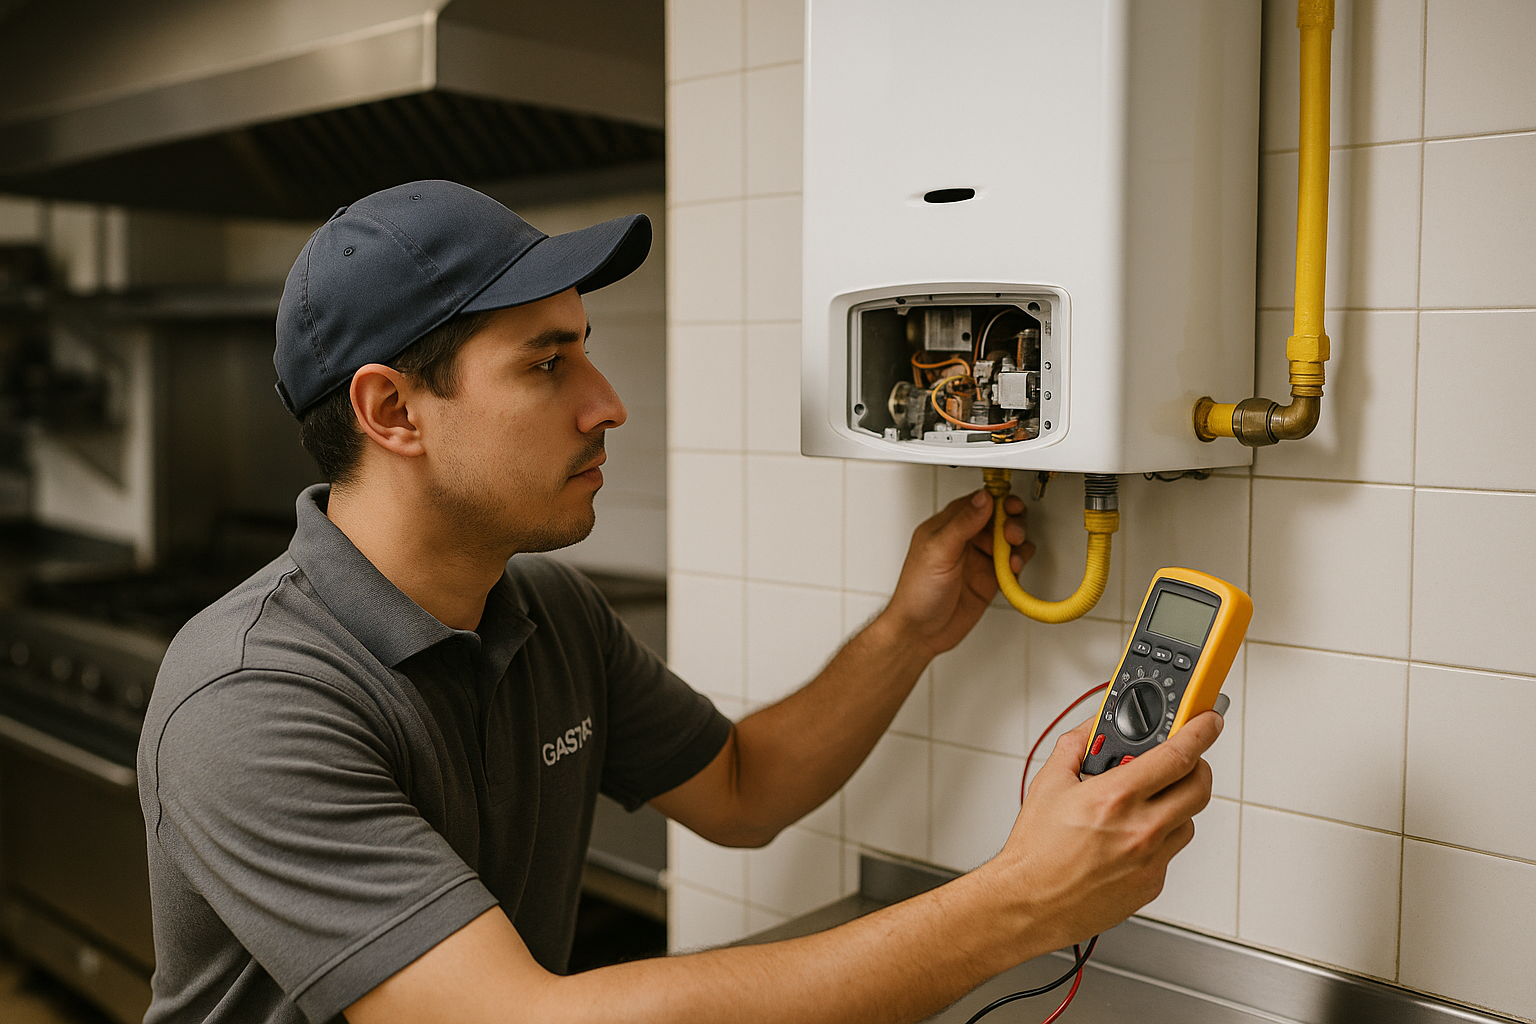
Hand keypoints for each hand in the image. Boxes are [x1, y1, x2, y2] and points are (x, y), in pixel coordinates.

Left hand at [879, 490, 1032, 658]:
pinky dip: (1019, 564)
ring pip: (1009, 540)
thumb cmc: (917, 593)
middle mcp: (965, 540)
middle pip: (999, 518)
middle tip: (1012, 534)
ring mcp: (979, 559)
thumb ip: (963, 523)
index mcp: (947, 527)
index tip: (1010, 506)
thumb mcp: (938, 551)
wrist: (920, 632)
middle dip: (1012, 522)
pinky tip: (1013, 570)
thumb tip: (983, 498)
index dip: (997, 501)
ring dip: (1018, 544)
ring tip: (1013, 557)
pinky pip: (1013, 564)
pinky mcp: (991, 579)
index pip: (978, 502)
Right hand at [984, 712, 1220, 949]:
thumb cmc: (1036, 851)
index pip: (1178, 755)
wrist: (1029, 902)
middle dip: (1198, 765)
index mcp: (1115, 796)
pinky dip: (1159, 836)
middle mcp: (1140, 828)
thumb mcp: (1049, 784)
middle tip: (1183, 759)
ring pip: (1189, 819)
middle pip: (1199, 786)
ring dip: (1176, 802)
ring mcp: (1150, 859)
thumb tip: (1094, 724)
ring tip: (1145, 802)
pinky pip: (1171, 850)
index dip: (1200, 732)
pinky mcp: (1152, 883)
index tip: (1207, 722)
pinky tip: (1130, 836)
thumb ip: (1076, 745)